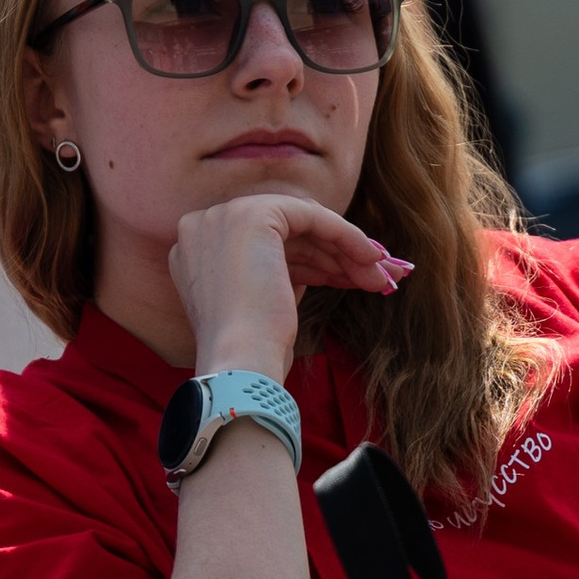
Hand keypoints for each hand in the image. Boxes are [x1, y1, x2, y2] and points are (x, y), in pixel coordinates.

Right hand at [170, 190, 407, 378]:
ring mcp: (224, 217)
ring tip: (381, 278)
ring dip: (346, 252)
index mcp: (196, 249)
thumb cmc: (253, 350)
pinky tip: (371, 260)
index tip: (347, 277)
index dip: (312, 259)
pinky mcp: (253, 214)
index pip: (266, 244)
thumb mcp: (266, 300)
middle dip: (334, 254)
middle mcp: (203, 225)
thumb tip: (331, 262)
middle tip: (374, 276)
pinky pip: (312, 216)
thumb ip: (283, 271)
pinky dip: (346, 236)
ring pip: (303, 225)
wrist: (241, 363)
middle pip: (287, 233)